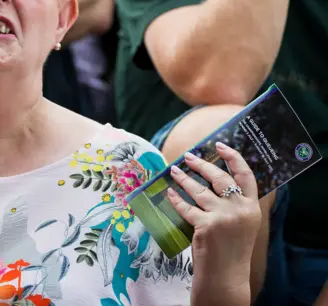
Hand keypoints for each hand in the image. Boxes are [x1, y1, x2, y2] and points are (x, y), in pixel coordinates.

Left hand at [167, 143, 260, 303]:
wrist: (227, 276)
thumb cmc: (232, 250)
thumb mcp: (243, 224)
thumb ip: (234, 204)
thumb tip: (214, 181)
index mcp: (251, 207)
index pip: (246, 175)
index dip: (233, 157)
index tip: (220, 145)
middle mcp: (240, 209)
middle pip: (219, 178)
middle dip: (202, 164)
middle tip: (188, 156)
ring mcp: (223, 217)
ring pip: (199, 190)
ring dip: (184, 178)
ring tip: (174, 170)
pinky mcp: (206, 225)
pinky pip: (186, 207)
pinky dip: (176, 199)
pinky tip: (169, 193)